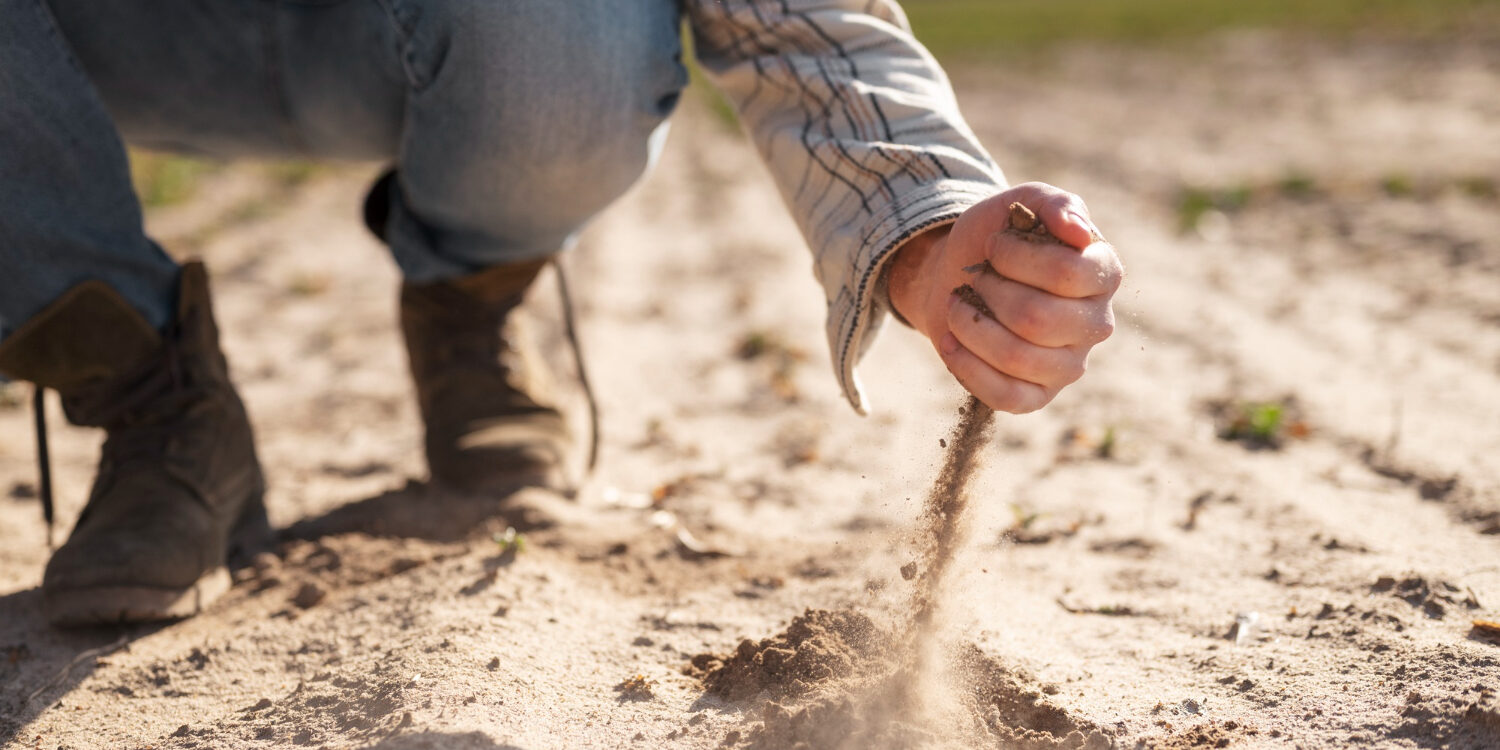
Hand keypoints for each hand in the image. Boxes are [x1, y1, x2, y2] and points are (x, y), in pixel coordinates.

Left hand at [887, 182, 1121, 412]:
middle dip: (989, 292)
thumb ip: (1054, 204)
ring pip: (1017, 358)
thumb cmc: (995, 239)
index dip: (1015, 257)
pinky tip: (951, 342)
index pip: (1066, 273)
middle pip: (1037, 319)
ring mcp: (1070, 365)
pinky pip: (1006, 397)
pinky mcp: (1039, 396)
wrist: (956, 276)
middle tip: (976, 278)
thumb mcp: (1021, 203)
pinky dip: (967, 367)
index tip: (994, 245)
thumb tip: (1079, 232)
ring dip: (970, 326)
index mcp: (1104, 273)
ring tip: (957, 305)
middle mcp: (1096, 323)